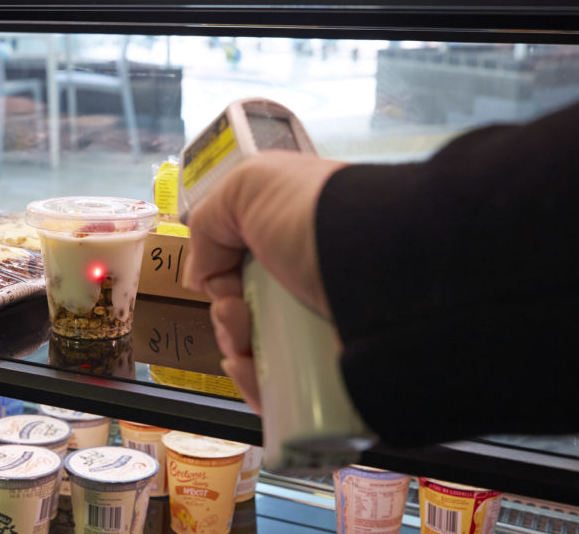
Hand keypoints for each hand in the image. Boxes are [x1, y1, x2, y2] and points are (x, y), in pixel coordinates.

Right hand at [183, 152, 346, 412]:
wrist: (378, 267)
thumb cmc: (314, 216)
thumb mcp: (249, 187)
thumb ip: (209, 221)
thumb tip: (200, 275)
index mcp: (297, 240)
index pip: (246, 270)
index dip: (222, 280)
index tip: (221, 283)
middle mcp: (313, 284)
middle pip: (250, 316)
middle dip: (227, 319)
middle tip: (236, 314)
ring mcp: (325, 331)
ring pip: (263, 356)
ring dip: (237, 352)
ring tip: (242, 346)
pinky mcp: (336, 375)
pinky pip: (285, 393)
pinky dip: (256, 388)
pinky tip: (248, 373)